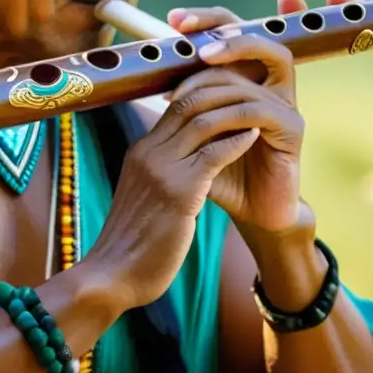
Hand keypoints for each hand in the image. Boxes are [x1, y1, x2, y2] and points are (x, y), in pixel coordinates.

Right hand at [87, 90, 263, 309]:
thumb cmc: (132, 245)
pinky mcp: (178, 190)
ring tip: (259, 111)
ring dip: (234, 114)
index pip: (175, 108)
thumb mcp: (144, 200)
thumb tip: (187, 173)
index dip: (207, 99)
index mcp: (139, 152)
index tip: (234, 99)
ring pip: (201, 121)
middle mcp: (147, 152)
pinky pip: (213, 153)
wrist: (113, 276)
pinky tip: (255, 137)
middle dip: (221, 96)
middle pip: (186, 104)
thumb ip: (161, 178)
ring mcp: (160, 169)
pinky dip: (237, 141)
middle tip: (251, 96)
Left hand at [164, 0, 354, 233]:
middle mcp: (271, 85)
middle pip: (256, 34)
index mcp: (249, 78)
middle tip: (183, 31)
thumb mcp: (194, 133)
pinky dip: (231, 113)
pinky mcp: (292, 128)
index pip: (234, 31)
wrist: (250, 213)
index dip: (208, 18)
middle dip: (221, 26)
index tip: (173, 18)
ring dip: (219, 74)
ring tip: (187, 83)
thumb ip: (182, 104)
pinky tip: (208, 122)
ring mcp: (285, 104)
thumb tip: (150, 70)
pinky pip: (260, 109)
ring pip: (255, 71)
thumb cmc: (220, 171)